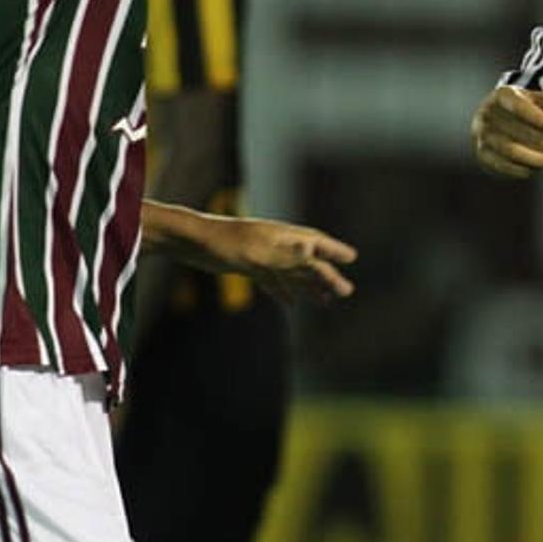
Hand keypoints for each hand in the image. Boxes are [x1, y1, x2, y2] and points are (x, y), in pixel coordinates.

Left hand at [204, 216, 357, 301]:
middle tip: (345, 291)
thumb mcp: (257, 252)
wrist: (190, 241)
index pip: (315, 244)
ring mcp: (262, 255)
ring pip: (292, 274)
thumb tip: (312, 250)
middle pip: (307, 262)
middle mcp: (276, 245)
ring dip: (309, 287)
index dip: (334, 252)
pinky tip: (290, 304)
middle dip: (326, 277)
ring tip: (324, 301)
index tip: (352, 258)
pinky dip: (284, 292)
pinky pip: (273, 281)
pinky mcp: (248, 266)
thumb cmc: (224, 243)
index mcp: (283, 238)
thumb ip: (284, 254)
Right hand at [471, 84, 542, 178]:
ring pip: (511, 151)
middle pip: (517, 132)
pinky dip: (523, 169)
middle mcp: (487, 115)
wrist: (491, 117)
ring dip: (537, 159)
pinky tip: (539, 168)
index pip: (518, 106)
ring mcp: (483, 136)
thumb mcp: (534, 98)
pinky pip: (503, 165)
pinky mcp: (482, 154)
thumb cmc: (517, 106)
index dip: (537, 118)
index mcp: (501, 96)